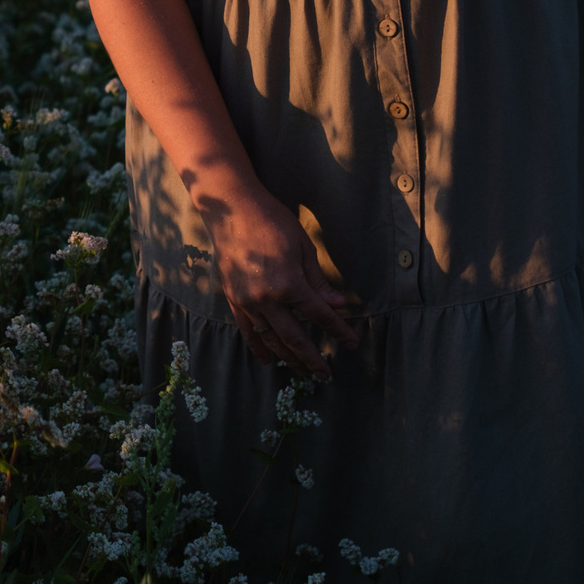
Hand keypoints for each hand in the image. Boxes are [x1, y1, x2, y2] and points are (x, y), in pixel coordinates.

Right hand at [198, 184, 358, 375]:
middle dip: (312, 358)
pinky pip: (247, 330)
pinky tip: (268, 361)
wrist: (231, 208)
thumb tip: (336, 306)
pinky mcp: (234, 299)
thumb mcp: (303, 248)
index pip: (320, 316)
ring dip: (289, 358)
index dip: (338, 331)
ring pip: (271, 339)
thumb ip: (318, 282)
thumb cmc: (272, 222)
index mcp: (289, 284)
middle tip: (325, 375)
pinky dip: (258, 347)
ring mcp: (248, 301)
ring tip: (303, 373)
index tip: (351, 344)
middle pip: (295, 337)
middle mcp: (267, 299)